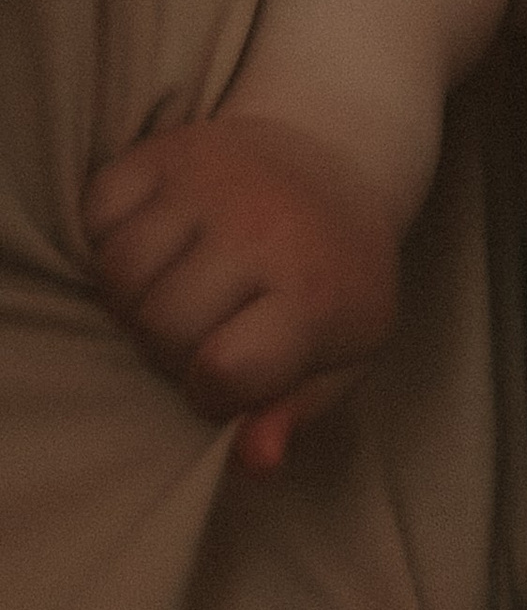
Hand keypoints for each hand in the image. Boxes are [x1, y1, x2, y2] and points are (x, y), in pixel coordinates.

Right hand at [83, 115, 399, 466]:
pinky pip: (98, 213)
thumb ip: (295, 411)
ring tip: (176, 289)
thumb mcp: (344, 353)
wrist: (338, 160)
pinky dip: (109, 235)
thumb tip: (253, 461)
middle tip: (203, 329)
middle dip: (170, 346)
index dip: (213, 393)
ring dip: (134, 296)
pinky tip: (158, 242)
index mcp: (317, 292)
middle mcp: (265, 230)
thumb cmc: (335, 276)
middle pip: (161, 324)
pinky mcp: (171, 148)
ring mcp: (215, 182)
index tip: (232, 376)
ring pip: (119, 272)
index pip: (223, 372)